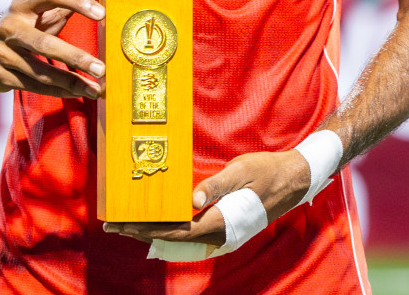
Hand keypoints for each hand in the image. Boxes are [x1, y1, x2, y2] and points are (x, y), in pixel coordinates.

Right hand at [0, 0, 122, 99]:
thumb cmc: (29, 21)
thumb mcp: (51, 5)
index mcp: (24, 3)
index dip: (77, 1)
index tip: (103, 14)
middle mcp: (10, 26)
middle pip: (44, 43)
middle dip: (74, 57)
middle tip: (102, 69)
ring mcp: (2, 53)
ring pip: (40, 72)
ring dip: (70, 82)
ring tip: (96, 89)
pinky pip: (34, 86)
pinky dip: (58, 91)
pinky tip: (77, 93)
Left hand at [103, 149, 310, 247]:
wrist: (295, 179)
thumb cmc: (267, 171)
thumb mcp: (241, 171)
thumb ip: (217, 185)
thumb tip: (192, 199)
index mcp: (221, 220)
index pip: (176, 230)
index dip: (147, 229)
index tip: (123, 225)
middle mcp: (220, 231)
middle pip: (174, 237)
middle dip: (143, 231)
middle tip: (114, 225)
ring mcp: (223, 231)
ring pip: (182, 235)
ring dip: (156, 229)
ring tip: (130, 223)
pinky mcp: (225, 224)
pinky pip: (193, 230)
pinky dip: (172, 226)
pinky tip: (160, 218)